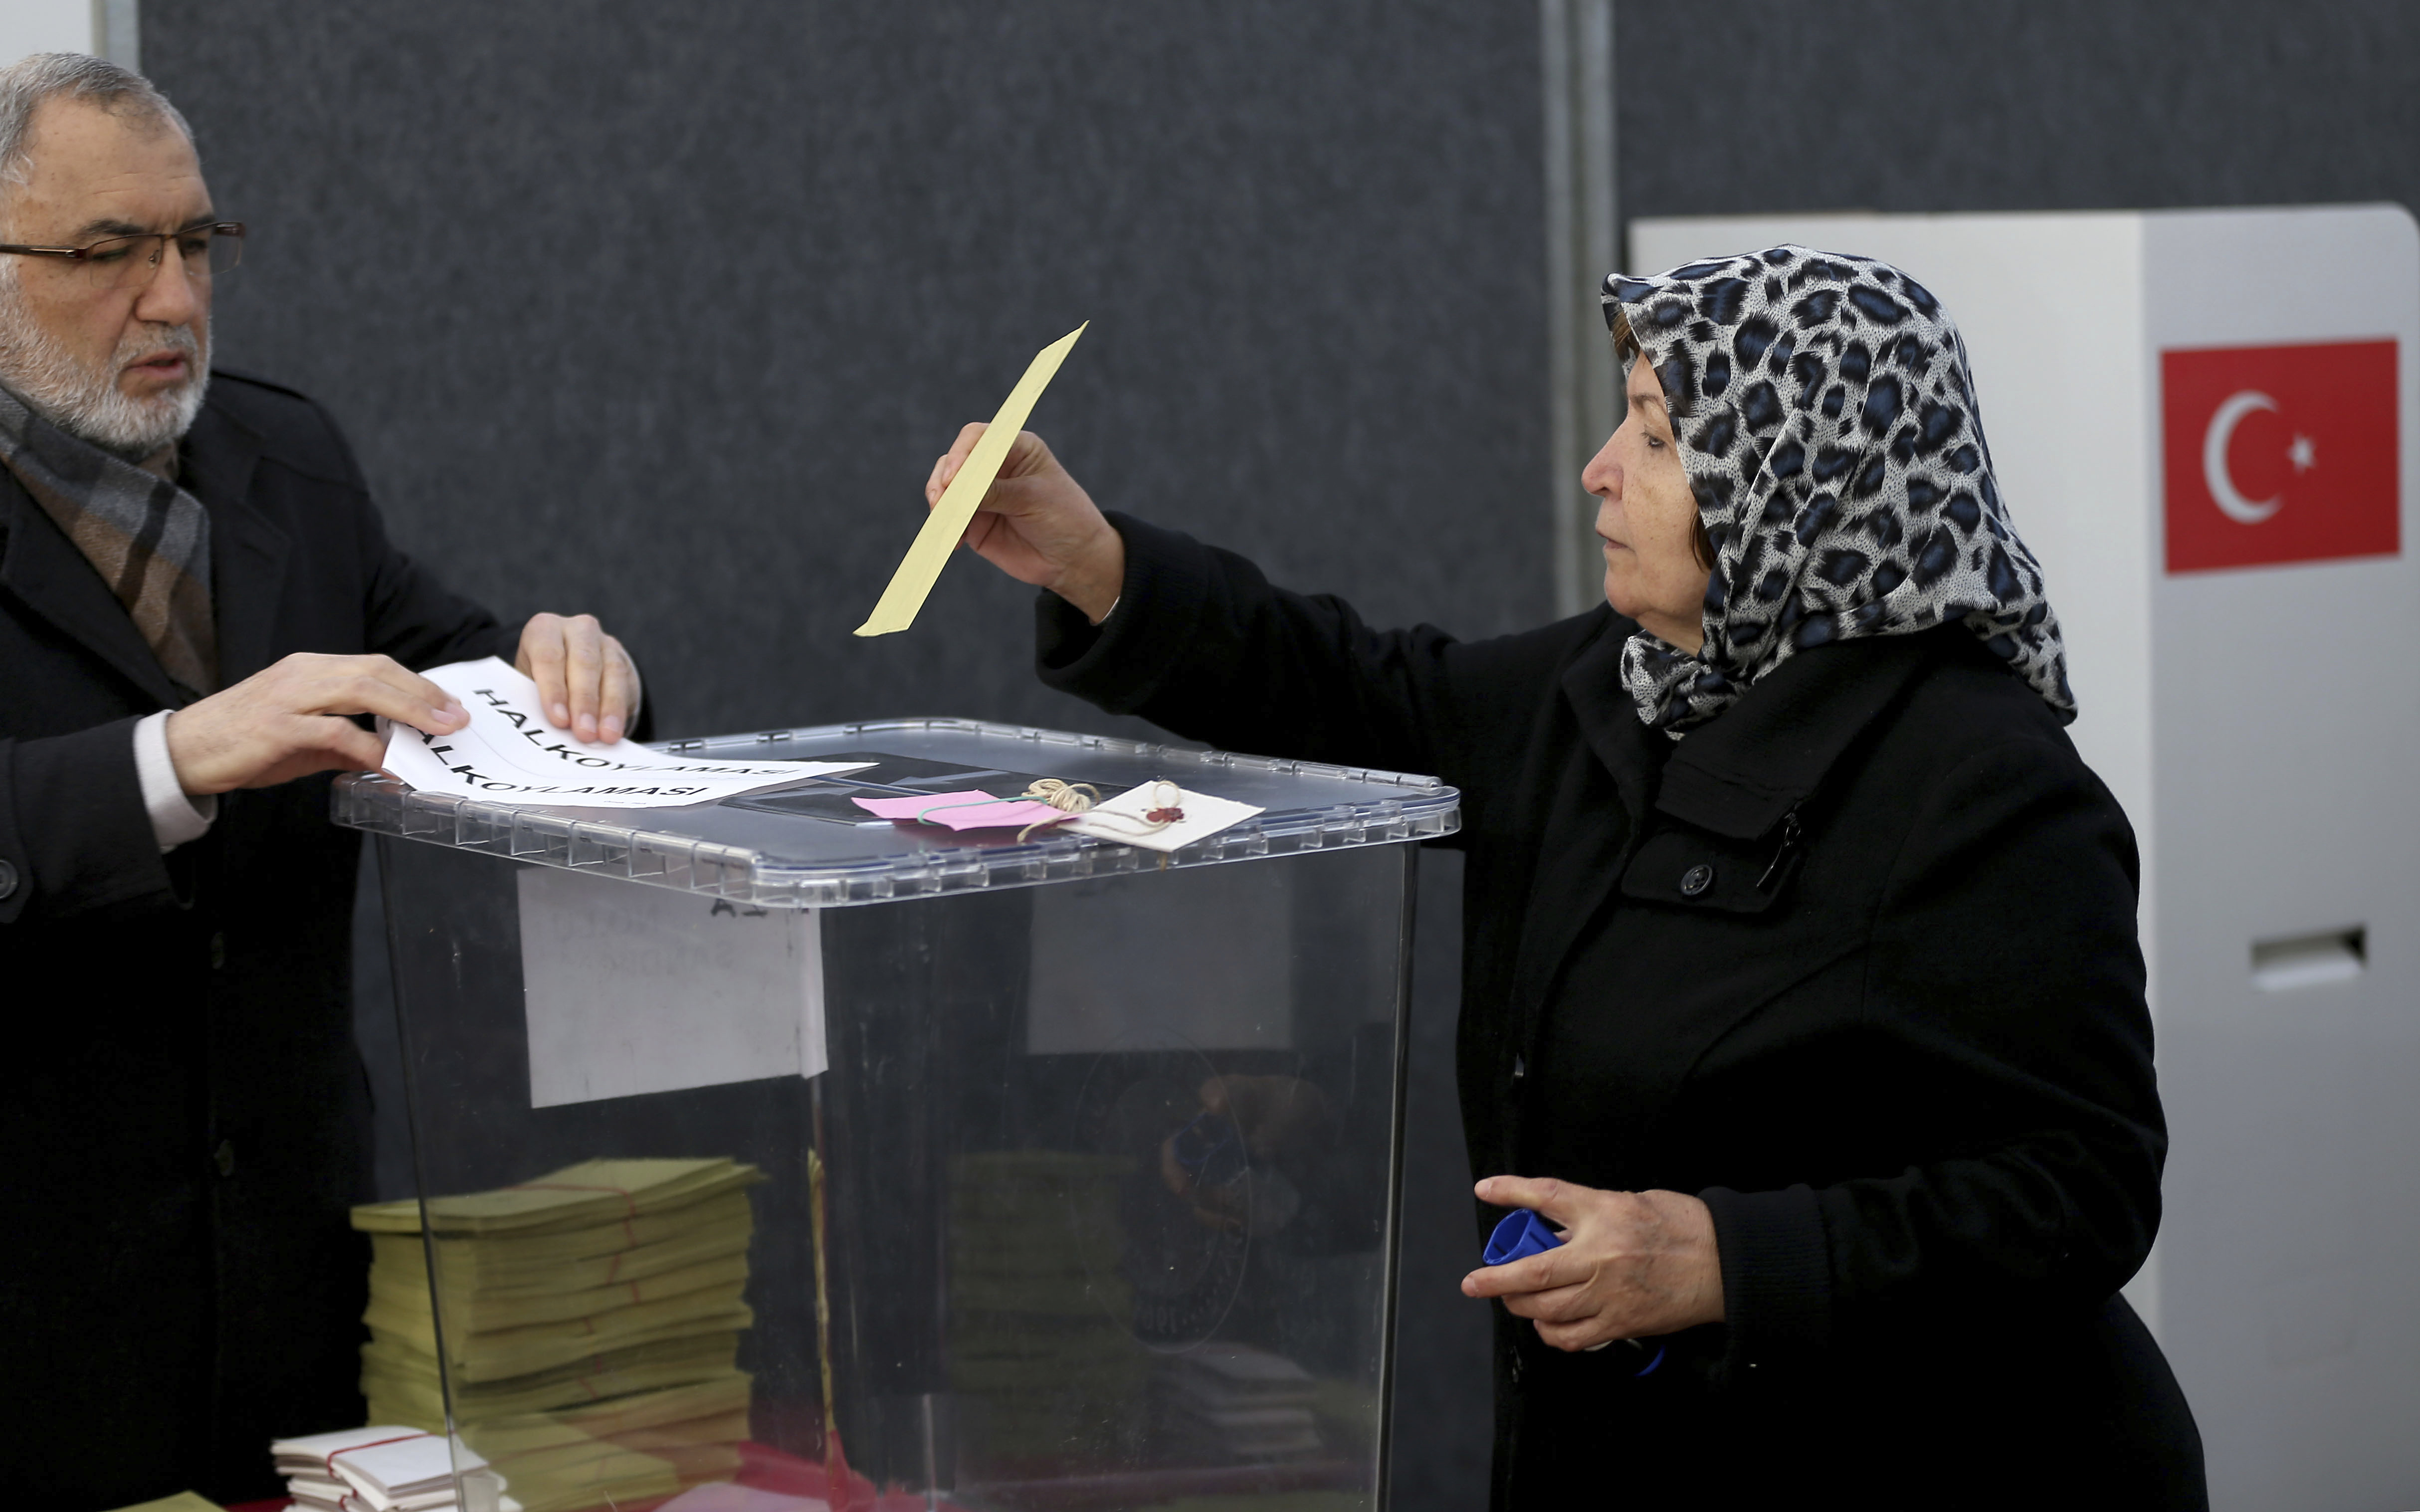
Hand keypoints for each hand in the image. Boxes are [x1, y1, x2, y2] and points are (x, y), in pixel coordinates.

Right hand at [164, 653, 466, 794]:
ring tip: (440, 732)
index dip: (417, 684)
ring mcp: (289, 697)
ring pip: (362, 690)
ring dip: (409, 710)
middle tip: (458, 718)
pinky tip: (393, 766)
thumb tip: (387, 752)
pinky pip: (336, 732)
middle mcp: (302, 673)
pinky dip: (370, 749)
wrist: (183, 753)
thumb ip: (344, 737)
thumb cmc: (244, 743)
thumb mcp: (302, 734)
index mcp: (310, 668)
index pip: (375, 665)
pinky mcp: (277, 727)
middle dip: (424, 693)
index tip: (449, 705)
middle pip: (377, 671)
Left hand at [515, 612, 639, 742]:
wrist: (569, 669)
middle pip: (583, 662)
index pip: (548, 656)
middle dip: (584, 701)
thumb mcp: (531, 684)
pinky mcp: (623, 658)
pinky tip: (616, 728)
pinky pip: (625, 683)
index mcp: (544, 629)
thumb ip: (537, 698)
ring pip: (610, 671)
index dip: (554, 690)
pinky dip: (620, 709)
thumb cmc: (543, 680)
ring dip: (608, 708)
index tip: (559, 720)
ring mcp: (604, 641)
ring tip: (605, 735)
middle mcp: (576, 629)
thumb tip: (552, 727)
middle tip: (584, 732)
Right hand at [926, 426, 1123, 622]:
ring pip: (946, 488)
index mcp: (1016, 448)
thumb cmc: (1065, 519)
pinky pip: (949, 518)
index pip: (979, 438)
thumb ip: (995, 492)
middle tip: (943, 502)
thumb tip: (957, 491)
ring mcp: (982, 494)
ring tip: (945, 521)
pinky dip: (945, 526)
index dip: (961, 453)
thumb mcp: (1033, 499)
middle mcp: (995, 467)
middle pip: (955, 461)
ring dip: (940, 502)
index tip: (955, 477)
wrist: (1073, 560)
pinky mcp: (974, 521)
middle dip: (945, 479)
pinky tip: (955, 539)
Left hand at [1461, 1175, 1724, 1350]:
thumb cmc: (1683, 1227)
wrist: (1724, 1263)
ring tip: (1512, 1300)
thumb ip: (1593, 1212)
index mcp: (1605, 1211)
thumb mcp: (1632, 1201)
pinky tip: (1547, 1324)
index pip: (1547, 1195)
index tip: (1485, 1188)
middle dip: (1496, 1280)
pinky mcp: (1621, 1323)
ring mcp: (1609, 1292)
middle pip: (1533, 1272)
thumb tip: (1558, 1225)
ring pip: (1546, 1309)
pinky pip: (1573, 1337)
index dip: (1511, 1190)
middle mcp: (1601, 1253)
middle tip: (1475, 1283)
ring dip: (1521, 1307)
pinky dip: (1551, 1333)